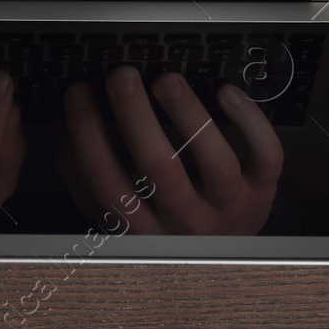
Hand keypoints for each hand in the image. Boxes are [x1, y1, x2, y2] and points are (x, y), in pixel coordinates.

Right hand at [56, 66, 282, 234]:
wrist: (226, 253)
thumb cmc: (165, 223)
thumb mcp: (122, 211)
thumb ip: (88, 177)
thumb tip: (64, 127)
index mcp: (141, 228)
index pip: (105, 182)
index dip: (86, 134)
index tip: (78, 92)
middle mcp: (185, 222)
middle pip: (158, 169)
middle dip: (135, 116)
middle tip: (121, 76)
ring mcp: (229, 207)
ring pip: (213, 162)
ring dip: (188, 114)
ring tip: (167, 80)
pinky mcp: (264, 190)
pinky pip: (265, 155)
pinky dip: (249, 120)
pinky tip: (224, 91)